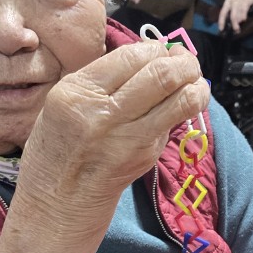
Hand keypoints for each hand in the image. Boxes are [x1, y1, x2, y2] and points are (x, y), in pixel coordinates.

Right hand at [0, 40, 208, 252]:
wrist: (56, 204)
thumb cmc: (56, 150)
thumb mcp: (61, 103)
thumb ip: (100, 79)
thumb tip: (149, 55)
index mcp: (76, 93)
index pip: (131, 56)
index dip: (156, 48)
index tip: (164, 49)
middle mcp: (102, 114)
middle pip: (162, 73)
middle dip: (184, 62)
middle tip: (187, 62)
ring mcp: (127, 138)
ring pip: (181, 99)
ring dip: (196, 85)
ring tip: (195, 81)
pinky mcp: (145, 157)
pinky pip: (172, 123)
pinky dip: (183, 110)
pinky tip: (179, 107)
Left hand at [218, 0, 252, 33]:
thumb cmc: (241, 0)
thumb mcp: (234, 5)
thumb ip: (231, 13)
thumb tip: (230, 25)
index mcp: (227, 2)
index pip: (222, 13)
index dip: (221, 21)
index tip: (221, 29)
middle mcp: (232, 1)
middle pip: (232, 15)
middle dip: (234, 23)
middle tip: (236, 29)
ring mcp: (239, 1)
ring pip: (239, 14)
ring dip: (239, 21)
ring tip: (241, 22)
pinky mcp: (246, 1)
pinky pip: (244, 11)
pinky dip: (243, 16)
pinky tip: (244, 19)